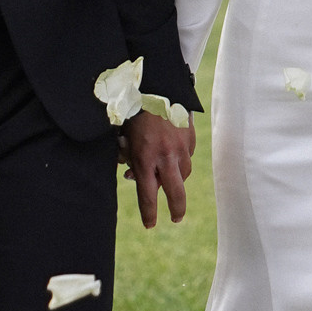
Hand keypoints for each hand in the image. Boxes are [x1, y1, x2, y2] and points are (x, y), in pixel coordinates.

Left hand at [121, 109, 193, 228]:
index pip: (148, 195)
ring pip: (183, 174)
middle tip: (175, 218)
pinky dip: (180, 160)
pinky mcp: (190, 138)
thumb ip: (125, 157)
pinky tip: (171, 153)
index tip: (149, 225)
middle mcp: (164, 157)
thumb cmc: (132, 111)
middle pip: (175, 193)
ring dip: (176, 179)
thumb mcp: (122, 136)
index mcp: (144, 158)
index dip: (149, 214)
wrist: (155, 85)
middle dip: (176, 209)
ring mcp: (180, 148)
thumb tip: (128, 175)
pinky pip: (187, 156)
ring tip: (168, 178)